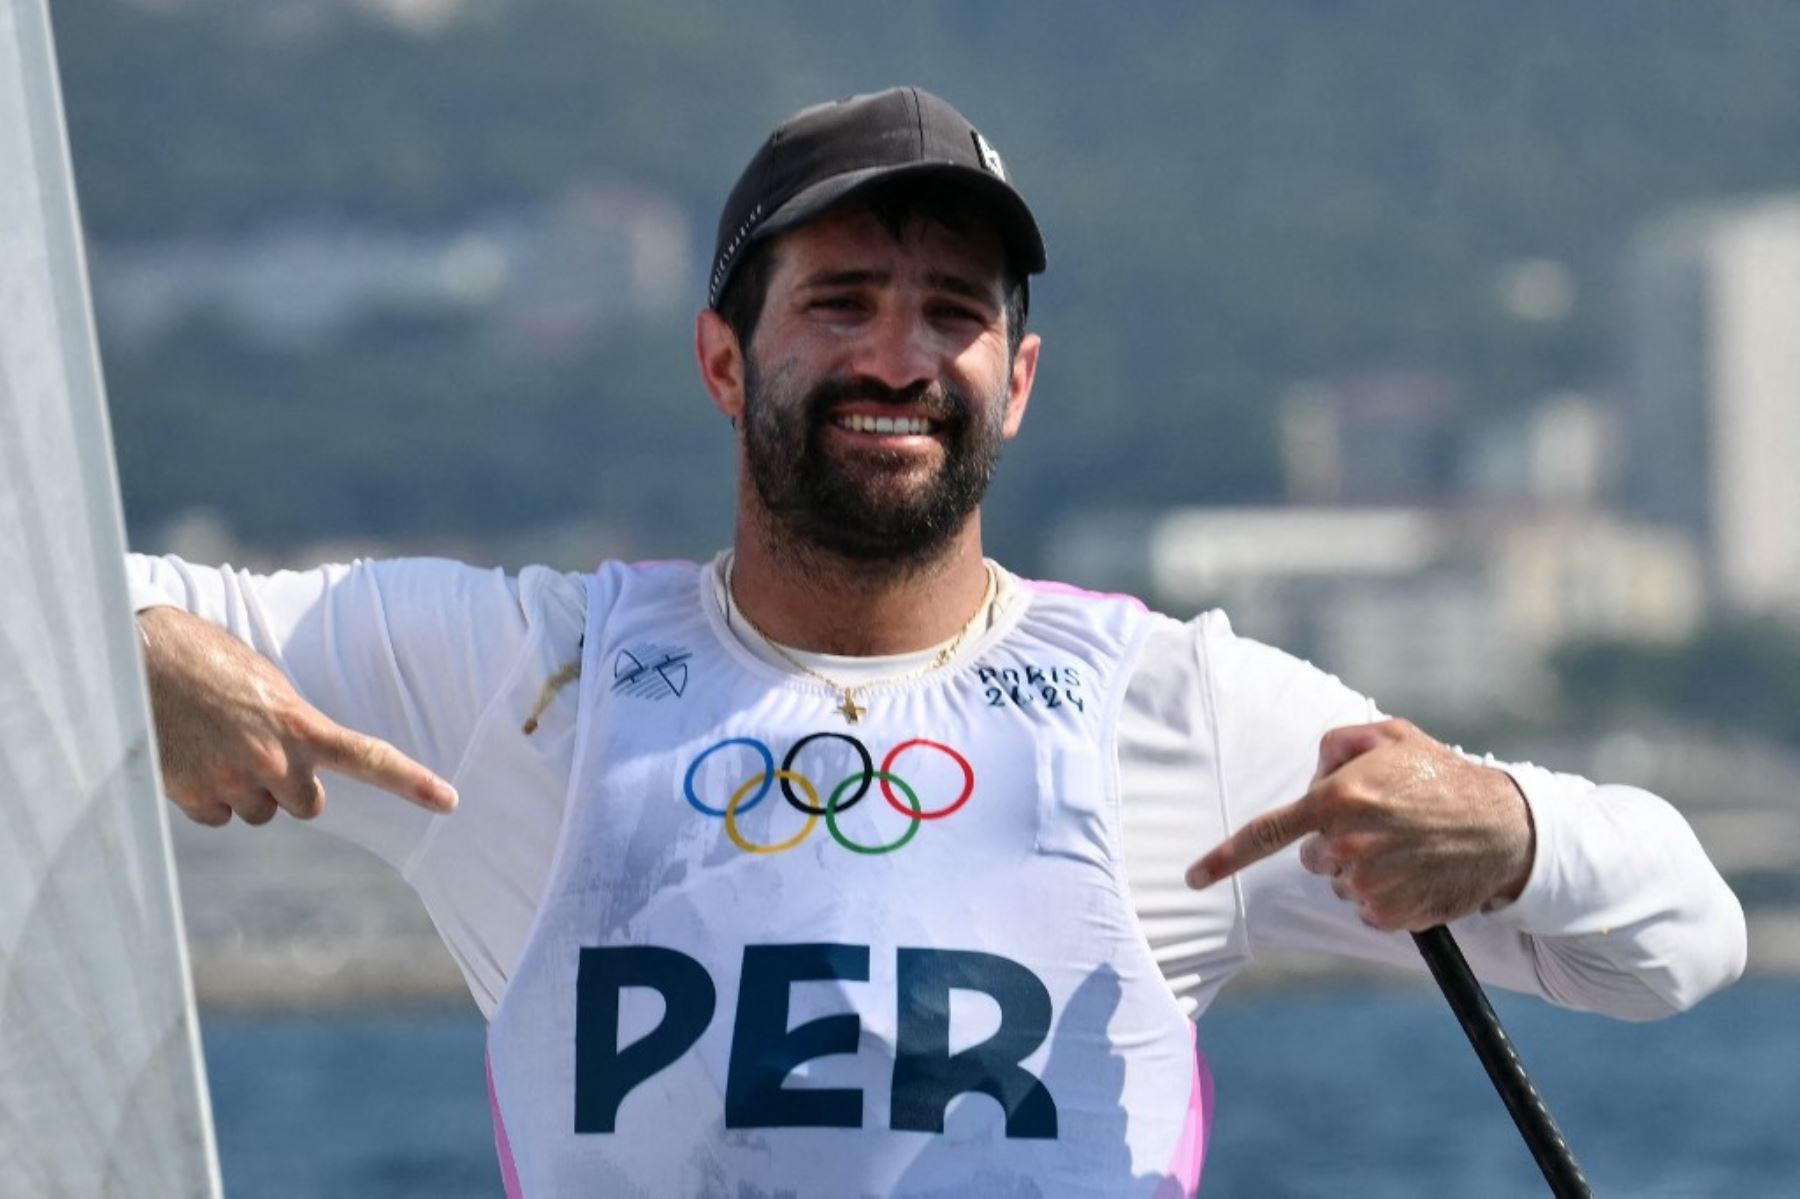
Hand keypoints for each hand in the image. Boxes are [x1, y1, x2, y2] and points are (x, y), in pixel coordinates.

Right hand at [138, 606, 457, 826]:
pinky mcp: (192, 796)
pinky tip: (192, 758)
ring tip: (217, 742)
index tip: (450, 802)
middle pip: (308, 805)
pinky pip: (218, 817)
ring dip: (246, 789)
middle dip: (292, 786)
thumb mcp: (269, 685)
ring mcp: (231, 782)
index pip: (369, 758)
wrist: (137, 654)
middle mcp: (273, 760)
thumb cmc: (210, 660)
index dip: (412, 782)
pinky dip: (208, 796)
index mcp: (300, 724)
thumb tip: (304, 768)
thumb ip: (296, 727)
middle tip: (259, 748)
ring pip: (259, 813)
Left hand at [1185, 719, 1534, 931]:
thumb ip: (1338, 743)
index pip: (1268, 833)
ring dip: (1360, 869)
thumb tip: (1312, 776)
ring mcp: (1370, 884)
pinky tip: (1414, 873)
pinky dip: (1382, 895)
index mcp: (1339, 799)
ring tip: (1406, 846)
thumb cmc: (1441, 777)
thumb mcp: (1391, 736)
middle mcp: (1348, 845)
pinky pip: (1365, 910)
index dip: (1225, 858)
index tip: (1194, 878)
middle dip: (1333, 843)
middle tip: (1382, 823)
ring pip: (1338, 883)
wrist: (1506, 828)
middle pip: (1311, 857)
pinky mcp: (1392, 915)